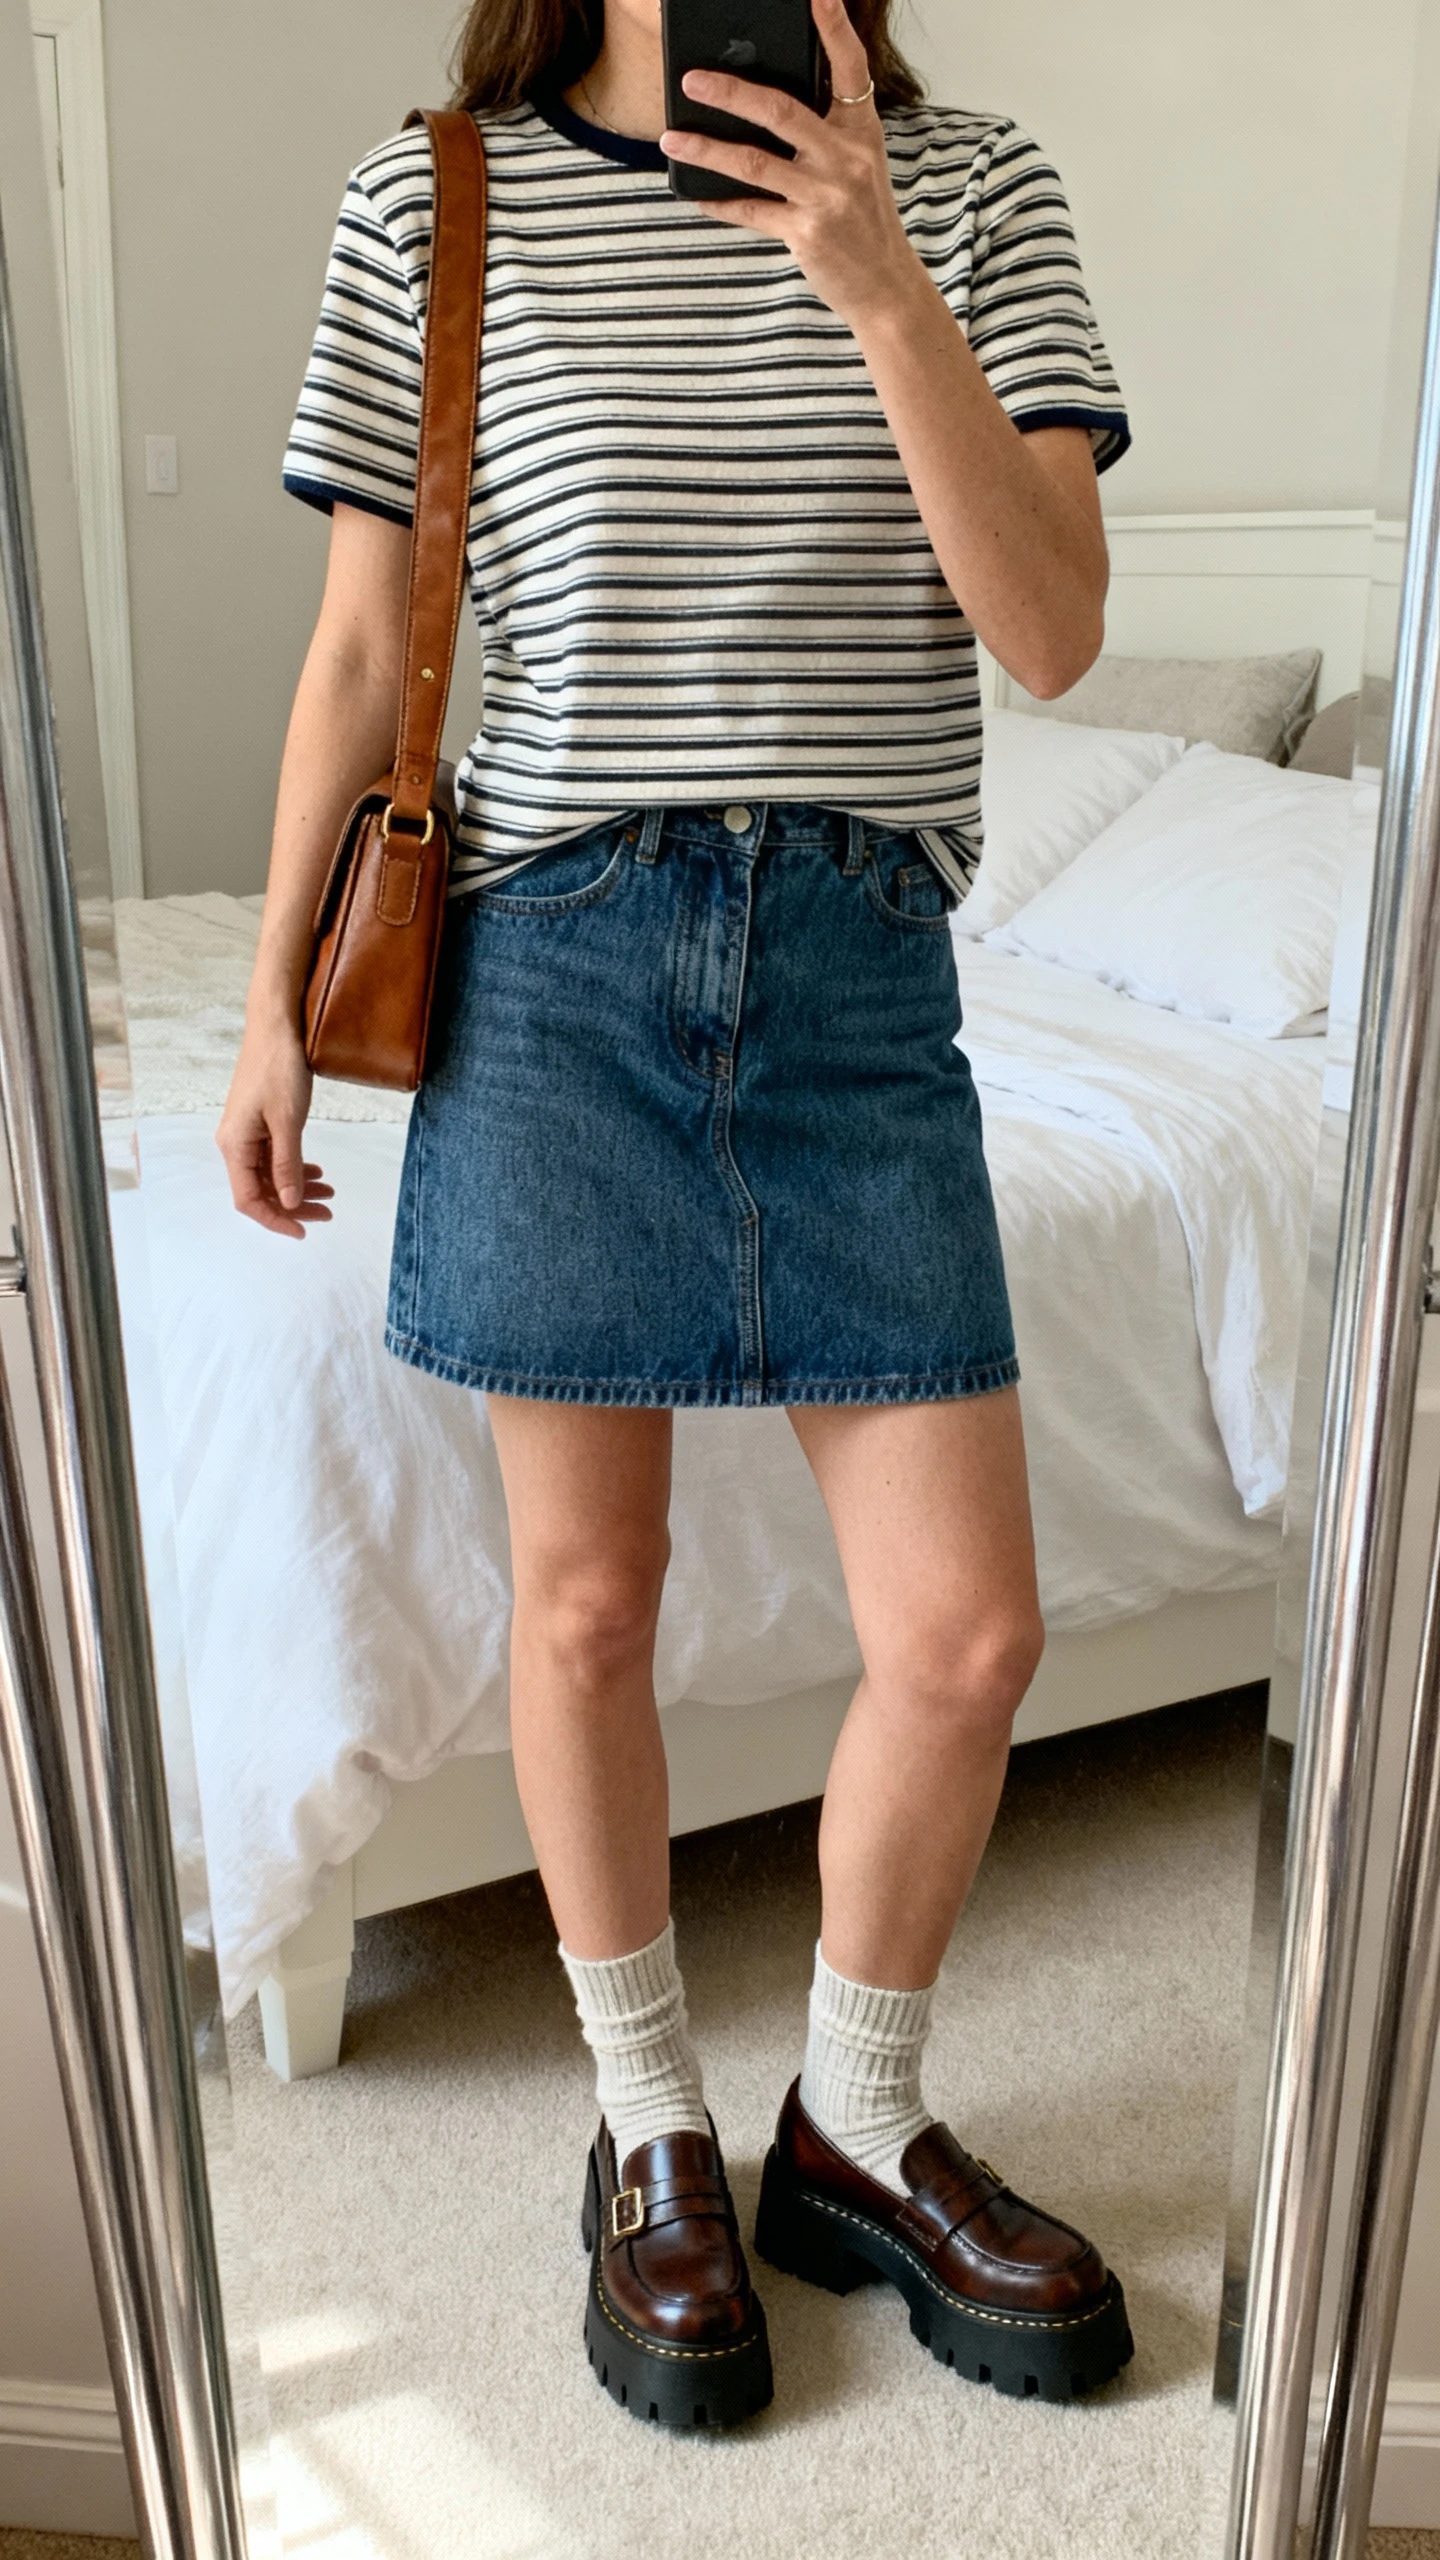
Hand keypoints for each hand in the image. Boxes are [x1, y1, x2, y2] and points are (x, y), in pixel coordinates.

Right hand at [216, 1018, 331, 1240]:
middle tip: (328, 1211)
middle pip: (261, 1191)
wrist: (276, 1027)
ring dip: (297, 1187)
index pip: (249, 1200)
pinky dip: (295, 1167)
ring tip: (329, 1192)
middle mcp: (235, 1143)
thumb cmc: (279, 1068)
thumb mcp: (288, 1121)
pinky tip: (316, 1171)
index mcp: (234, 1146)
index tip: (305, 1230)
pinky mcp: (258, 1123)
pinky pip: (273, 1157)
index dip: (276, 1220)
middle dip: (294, 1205)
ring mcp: (246, 1133)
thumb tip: (290, 1202)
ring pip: (269, 1175)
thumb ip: (287, 1164)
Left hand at [661, 0, 920, 335]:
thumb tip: (762, 106)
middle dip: (730, 92)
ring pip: (753, 162)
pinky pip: (751, 211)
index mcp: (860, 131)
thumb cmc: (865, 219)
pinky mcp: (806, 233)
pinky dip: (719, 203)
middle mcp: (846, 158)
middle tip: (691, 80)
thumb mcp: (857, 165)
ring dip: (706, 149)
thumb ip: (823, 133)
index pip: (850, 69)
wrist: (885, 285)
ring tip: (672, 139)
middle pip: (780, 111)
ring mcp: (826, 196)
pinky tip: (695, 194)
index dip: (835, 29)